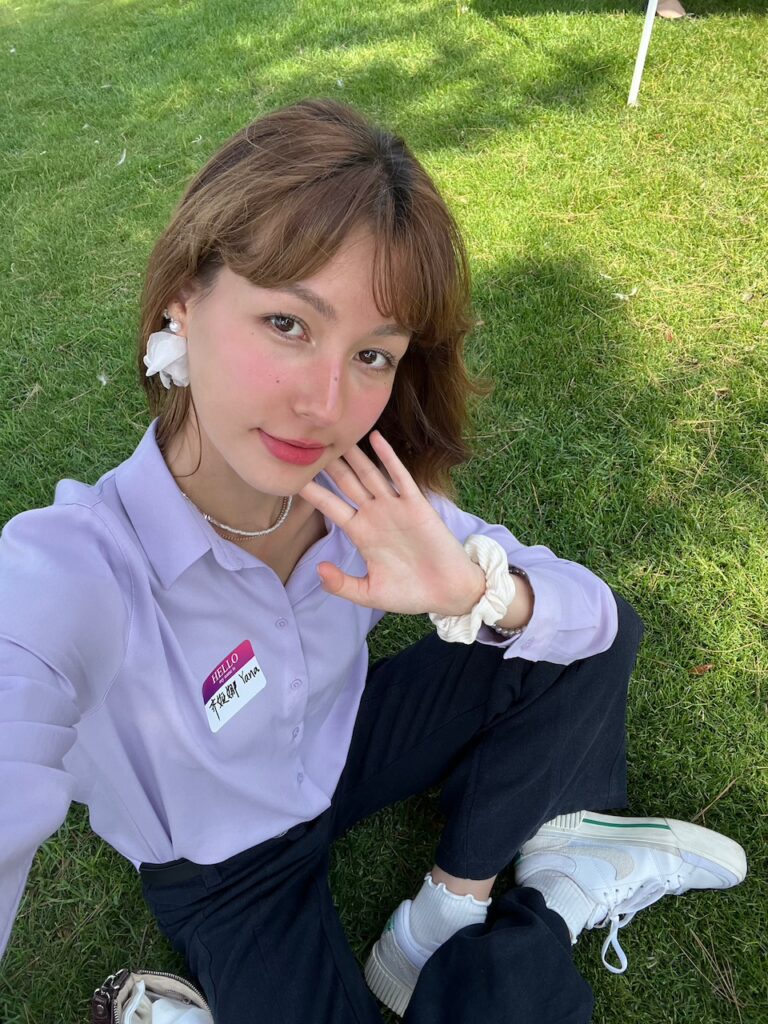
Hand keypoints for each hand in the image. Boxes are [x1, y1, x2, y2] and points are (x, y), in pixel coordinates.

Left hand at [298, 431, 485, 615]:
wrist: (448, 593)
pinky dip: (388, 457)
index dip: (312, 491)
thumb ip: (342, 584)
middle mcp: (374, 515)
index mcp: (360, 533)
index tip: (290, 475)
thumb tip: (319, 569)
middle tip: (309, 440)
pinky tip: (376, 439)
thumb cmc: (410, 593)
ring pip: (369, 474)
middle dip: (329, 464)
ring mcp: (395, 507)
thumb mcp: (369, 593)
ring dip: (355, 454)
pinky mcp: (416, 505)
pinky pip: (400, 477)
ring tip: (338, 432)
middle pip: (346, 482)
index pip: (330, 506)